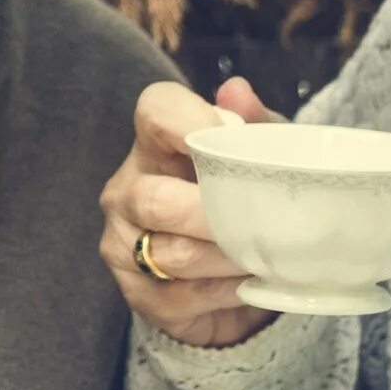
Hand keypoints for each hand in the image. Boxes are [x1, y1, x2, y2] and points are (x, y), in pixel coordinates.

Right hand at [100, 78, 281, 347]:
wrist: (234, 273)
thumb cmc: (244, 198)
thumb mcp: (260, 157)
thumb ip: (254, 126)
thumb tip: (238, 93)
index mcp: (154, 144)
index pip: (154, 112)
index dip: (190, 120)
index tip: (232, 137)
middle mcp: (126, 190)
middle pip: (155, 199)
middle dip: (215, 214)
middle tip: (263, 220)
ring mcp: (123, 245)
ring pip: (175, 254)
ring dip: (230, 258)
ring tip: (267, 255)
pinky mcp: (138, 295)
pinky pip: (182, 296)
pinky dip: (227, 292)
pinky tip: (250, 283)